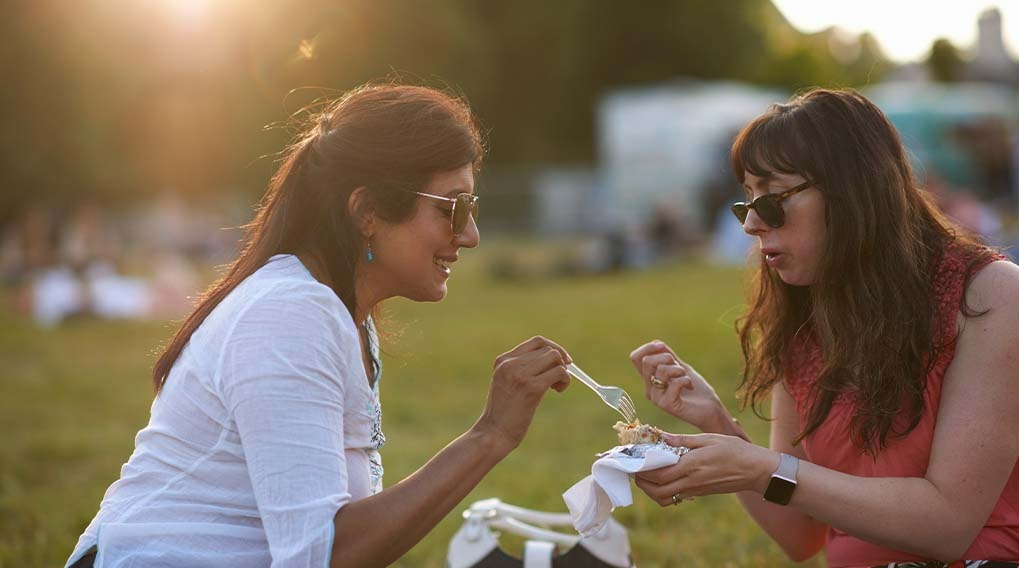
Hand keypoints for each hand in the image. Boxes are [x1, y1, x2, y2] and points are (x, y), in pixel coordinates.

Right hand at [473, 336, 571, 452]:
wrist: (493, 433)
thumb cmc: (504, 413)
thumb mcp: (507, 383)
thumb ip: (523, 369)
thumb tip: (556, 360)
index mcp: (503, 360)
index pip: (537, 342)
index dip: (554, 348)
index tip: (562, 361)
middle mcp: (510, 363)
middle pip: (549, 349)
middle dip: (560, 362)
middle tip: (557, 381)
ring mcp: (520, 374)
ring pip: (555, 358)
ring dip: (563, 372)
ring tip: (556, 387)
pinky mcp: (532, 387)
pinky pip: (559, 372)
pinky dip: (565, 380)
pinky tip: (558, 391)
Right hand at [629, 340, 727, 430]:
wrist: (711, 412)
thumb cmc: (697, 391)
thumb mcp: (681, 369)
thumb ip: (669, 357)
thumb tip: (656, 343)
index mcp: (650, 380)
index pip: (636, 358)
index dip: (648, 348)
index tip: (663, 347)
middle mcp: (649, 389)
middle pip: (647, 361)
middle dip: (667, 358)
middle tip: (679, 368)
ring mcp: (657, 398)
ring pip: (661, 370)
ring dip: (679, 370)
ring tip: (686, 378)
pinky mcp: (667, 405)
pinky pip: (674, 383)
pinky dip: (685, 380)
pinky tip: (690, 386)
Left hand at [634, 433, 776, 506]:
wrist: (756, 471)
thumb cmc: (735, 450)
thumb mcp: (709, 438)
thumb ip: (683, 440)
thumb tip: (661, 436)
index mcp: (692, 465)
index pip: (659, 472)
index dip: (642, 468)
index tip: (633, 459)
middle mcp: (691, 481)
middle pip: (657, 489)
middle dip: (641, 481)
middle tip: (634, 468)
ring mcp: (695, 490)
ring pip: (664, 498)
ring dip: (650, 490)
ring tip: (645, 475)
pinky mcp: (699, 494)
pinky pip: (674, 498)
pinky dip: (663, 492)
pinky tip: (662, 479)